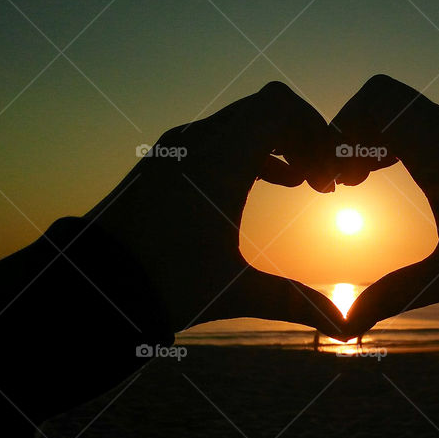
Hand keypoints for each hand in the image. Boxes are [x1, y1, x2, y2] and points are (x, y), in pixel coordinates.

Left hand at [86, 82, 345, 338]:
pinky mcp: (165, 160)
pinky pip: (221, 135)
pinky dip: (254, 149)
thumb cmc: (162, 286)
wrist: (90, 286)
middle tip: (328, 181)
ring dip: (280, 142)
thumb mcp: (234, 291)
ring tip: (306, 182)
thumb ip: (296, 302)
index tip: (332, 181)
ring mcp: (176, 148)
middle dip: (306, 137)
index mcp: (218, 159)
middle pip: (266, 108)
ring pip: (243, 120)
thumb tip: (348, 330)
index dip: (318, 133)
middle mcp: (196, 141)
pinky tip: (275, 181)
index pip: (280, 107)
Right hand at [322, 75, 438, 336]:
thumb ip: (393, 296)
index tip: (335, 183)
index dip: (341, 134)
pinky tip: (387, 177)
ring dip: (371, 136)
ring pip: (401, 107)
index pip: (376, 102)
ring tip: (359, 181)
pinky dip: (393, 140)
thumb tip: (346, 329)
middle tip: (342, 181)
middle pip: (382, 97)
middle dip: (350, 132)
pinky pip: (419, 121)